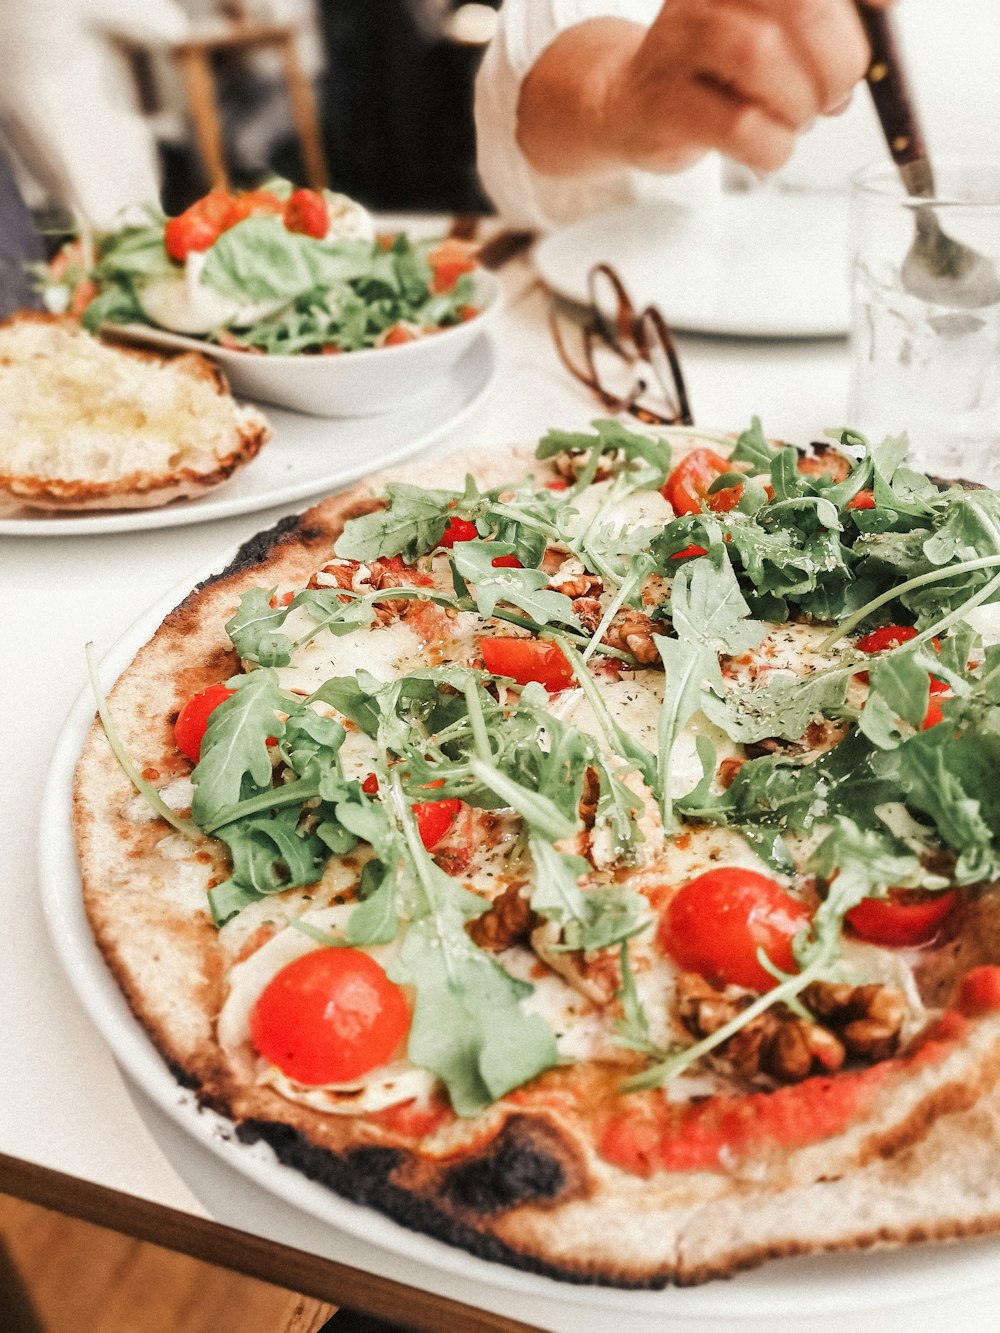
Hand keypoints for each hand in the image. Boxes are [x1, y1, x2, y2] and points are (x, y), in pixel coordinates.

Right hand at [605, 0, 891, 172]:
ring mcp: (677, 43)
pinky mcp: (663, 104)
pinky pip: (737, 125)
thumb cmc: (711, 70)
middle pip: (798, 4)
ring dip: (801, 102)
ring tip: (799, 121)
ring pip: (761, 55)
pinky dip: (772, 146)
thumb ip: (820, 30)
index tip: (889, 7)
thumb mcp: (769, 29)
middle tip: (836, 95)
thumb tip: (866, 57)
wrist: (627, 102)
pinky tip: (772, 149)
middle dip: (837, 59)